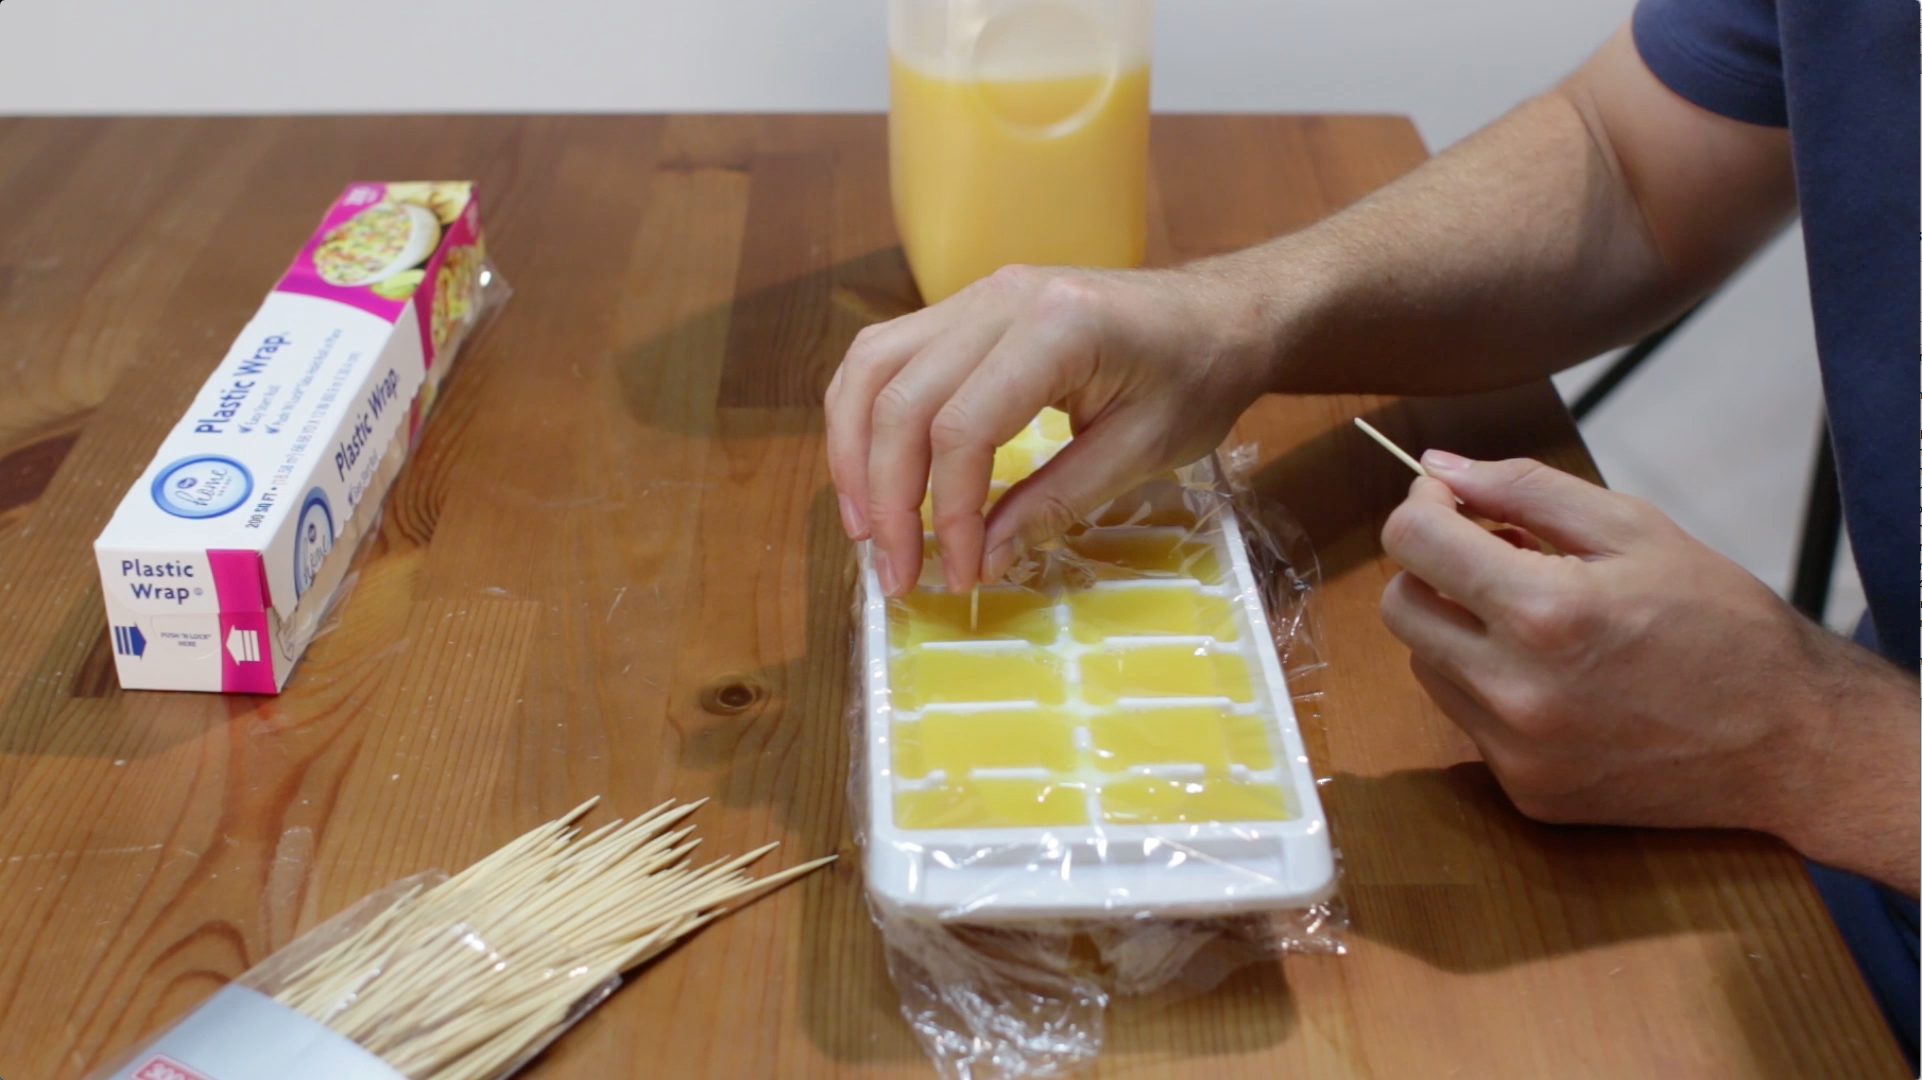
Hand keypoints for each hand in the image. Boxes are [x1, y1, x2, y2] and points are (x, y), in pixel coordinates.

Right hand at [824, 263, 1272, 596]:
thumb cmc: (1199, 378)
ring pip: (872, 369)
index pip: (962, 427)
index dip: (948, 512)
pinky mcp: (965, 307)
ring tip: (866, 528)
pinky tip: (873, 473)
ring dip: (854, 453)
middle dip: (886, 497)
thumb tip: (981, 559)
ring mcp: (975, 294)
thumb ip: (1057, 502)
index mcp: (1058, 327)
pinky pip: (886, 356)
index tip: (960, 575)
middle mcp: (1000, 298)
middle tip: (896, 573)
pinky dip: (867, 417)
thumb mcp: (1144, 452)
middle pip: (901, 400)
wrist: (1221, 314)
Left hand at [1377, 451, 1894, 843]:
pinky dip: (1490, 685)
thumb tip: (1438, 466)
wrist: (1792, 742)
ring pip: (1428, 664)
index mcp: (1545, 612)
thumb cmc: (1722, 622)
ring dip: (1458, 628)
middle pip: (1401, 607)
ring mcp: (1516, 750)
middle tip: (1492, 553)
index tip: (1447, 502)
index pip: (1413, 545)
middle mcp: (1516, 690)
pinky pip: (1467, 720)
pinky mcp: (1525, 792)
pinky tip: (1555, 674)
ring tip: (1537, 615)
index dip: (1420, 510)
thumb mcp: (1635, 528)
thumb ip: (1524, 490)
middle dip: (1431, 568)